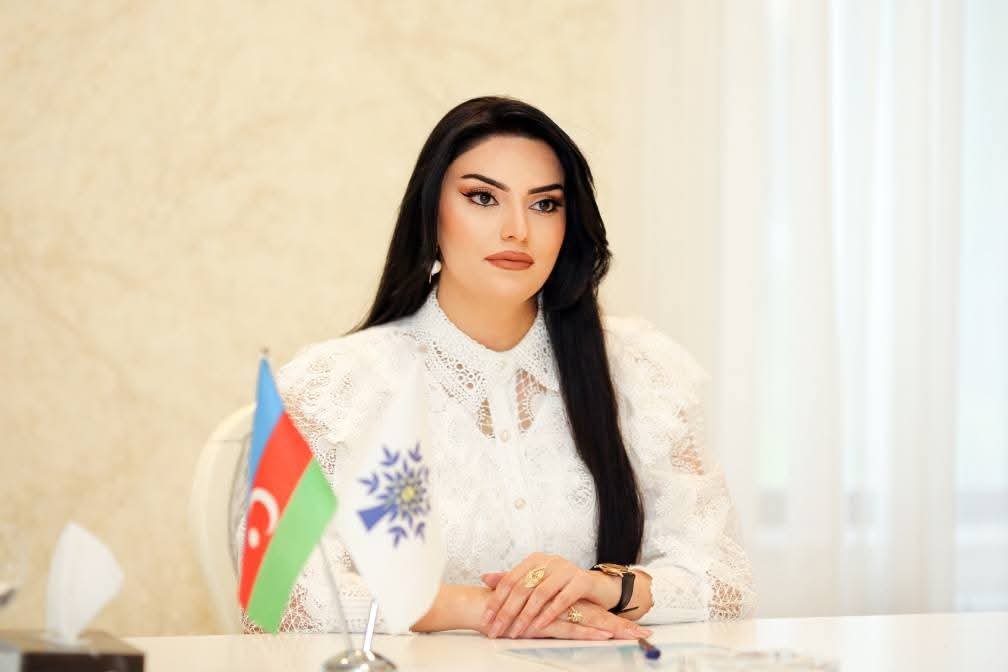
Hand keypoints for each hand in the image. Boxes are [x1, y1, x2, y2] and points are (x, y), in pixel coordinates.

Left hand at [479, 553, 651, 639]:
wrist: (600, 588)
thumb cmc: (564, 588)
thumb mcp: (538, 582)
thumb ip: (513, 580)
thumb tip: (485, 577)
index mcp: (535, 560)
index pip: (510, 579)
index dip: (496, 600)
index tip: (486, 619)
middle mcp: (549, 561)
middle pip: (522, 587)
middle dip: (507, 611)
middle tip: (496, 630)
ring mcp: (566, 569)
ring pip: (540, 594)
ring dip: (525, 615)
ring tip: (515, 632)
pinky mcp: (582, 581)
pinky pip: (561, 599)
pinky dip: (548, 614)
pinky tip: (538, 627)